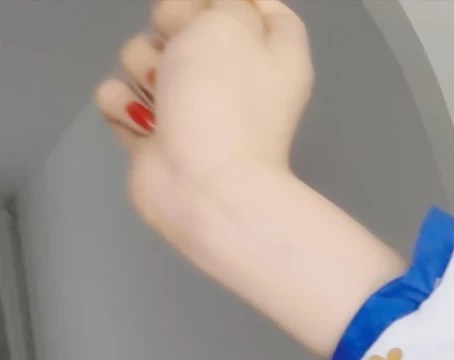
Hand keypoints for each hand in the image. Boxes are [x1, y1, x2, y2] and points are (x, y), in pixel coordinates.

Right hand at [95, 0, 313, 251]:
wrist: (204, 186)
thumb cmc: (223, 99)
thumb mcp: (232, 23)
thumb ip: (226, 0)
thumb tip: (215, 8)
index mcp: (272, 52)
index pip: (259, 5)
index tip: (207, 1)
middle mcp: (235, 77)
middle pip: (188, 20)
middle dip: (172, 24)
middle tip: (181, 49)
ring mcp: (192, 106)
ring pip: (144, 54)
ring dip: (144, 68)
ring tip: (165, 98)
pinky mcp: (154, 132)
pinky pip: (119, 95)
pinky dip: (124, 107)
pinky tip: (146, 126)